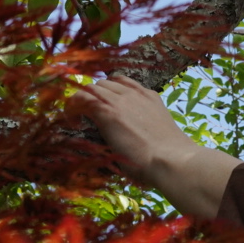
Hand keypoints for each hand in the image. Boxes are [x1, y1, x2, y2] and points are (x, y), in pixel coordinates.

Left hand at [69, 75, 241, 218]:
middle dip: (94, 96)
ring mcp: (121, 100)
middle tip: (86, 115)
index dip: (108, 91)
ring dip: (83, 100)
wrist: (171, 160)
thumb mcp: (157, 134)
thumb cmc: (169, 158)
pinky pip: (82, 98)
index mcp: (149, 97)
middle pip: (104, 83)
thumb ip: (144, 128)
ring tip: (77, 118)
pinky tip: (72, 121)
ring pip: (92, 87)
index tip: (102, 105)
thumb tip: (132, 142)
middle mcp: (134, 94)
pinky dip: (73, 106)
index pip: (122, 82)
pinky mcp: (108, 111)